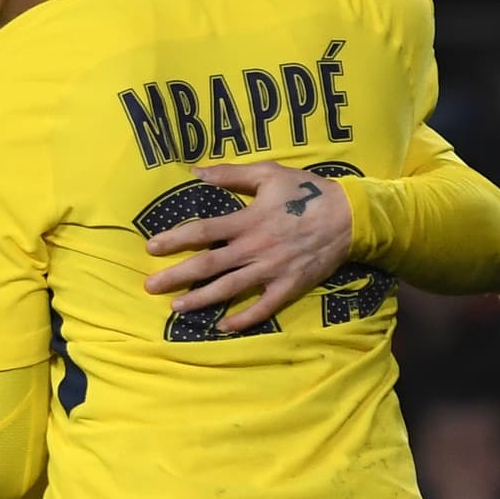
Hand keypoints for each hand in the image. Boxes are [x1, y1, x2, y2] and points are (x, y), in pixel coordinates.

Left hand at [142, 162, 351, 332]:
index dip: (174, 240)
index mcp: (247, 221)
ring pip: (229, 288)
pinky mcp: (289, 286)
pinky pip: (263, 307)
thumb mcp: (268, 174)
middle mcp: (254, 248)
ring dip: (200, 299)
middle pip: (208, 265)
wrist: (349, 216)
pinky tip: (223, 326)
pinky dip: (243, 319)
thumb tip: (196, 172)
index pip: (202, 231)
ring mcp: (272, 270)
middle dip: (177, 276)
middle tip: (150, 287)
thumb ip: (230, 174)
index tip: (151, 248)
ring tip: (175, 307)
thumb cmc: (306, 191)